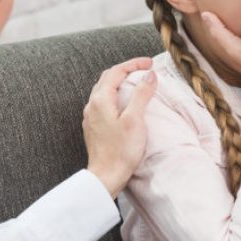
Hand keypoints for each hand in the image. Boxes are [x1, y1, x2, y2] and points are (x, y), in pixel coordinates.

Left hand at [83, 58, 157, 196]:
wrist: (106, 176)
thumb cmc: (121, 151)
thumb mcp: (135, 120)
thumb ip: (142, 94)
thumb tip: (149, 75)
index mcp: (101, 100)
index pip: (116, 71)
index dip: (134, 64)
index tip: (150, 63)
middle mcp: (92, 105)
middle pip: (107, 78)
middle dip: (126, 70)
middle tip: (144, 69)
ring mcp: (91, 117)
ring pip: (104, 90)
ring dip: (120, 83)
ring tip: (137, 83)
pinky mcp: (93, 127)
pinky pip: (104, 103)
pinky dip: (116, 96)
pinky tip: (125, 104)